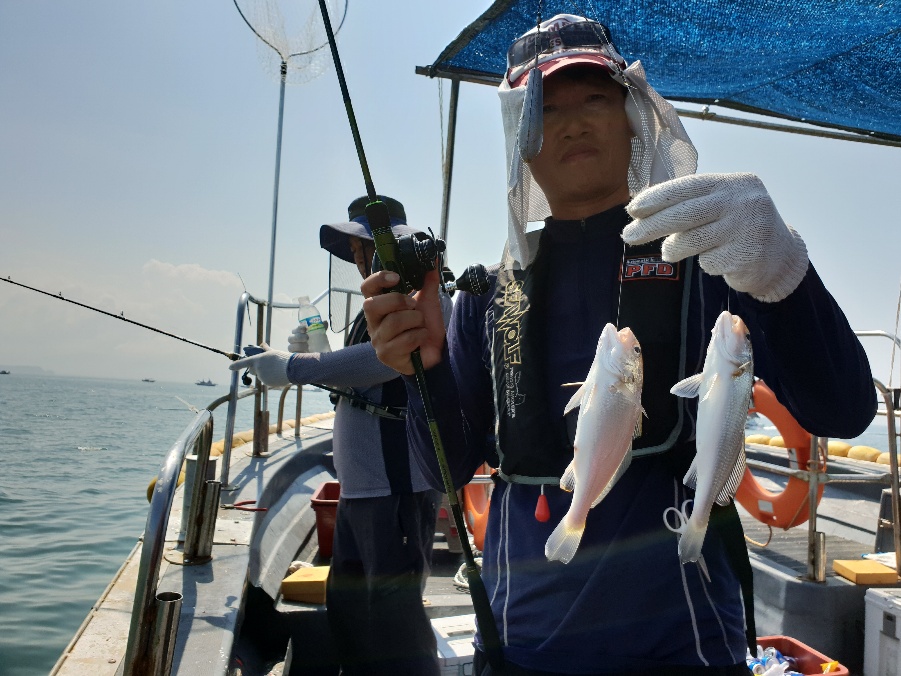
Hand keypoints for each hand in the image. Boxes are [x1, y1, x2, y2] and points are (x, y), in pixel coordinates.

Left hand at [228, 342, 291, 387]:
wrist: (292, 368)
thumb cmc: (282, 358)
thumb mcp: (273, 352)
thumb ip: (265, 349)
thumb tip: (262, 344)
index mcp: (257, 360)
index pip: (244, 363)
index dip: (236, 365)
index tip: (229, 368)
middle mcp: (257, 369)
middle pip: (253, 370)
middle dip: (257, 368)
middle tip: (267, 365)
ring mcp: (262, 377)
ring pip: (261, 376)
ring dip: (266, 373)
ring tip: (276, 369)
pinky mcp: (267, 383)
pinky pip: (266, 381)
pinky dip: (270, 378)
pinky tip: (278, 374)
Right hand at [287, 318, 327, 353]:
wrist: (320, 354)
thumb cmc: (318, 343)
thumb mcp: (320, 335)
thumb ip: (321, 328)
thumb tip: (324, 322)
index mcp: (298, 334)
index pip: (295, 330)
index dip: (299, 328)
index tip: (305, 329)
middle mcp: (294, 342)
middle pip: (290, 338)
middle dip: (299, 337)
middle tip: (307, 338)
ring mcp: (294, 350)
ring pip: (290, 347)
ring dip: (299, 345)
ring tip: (307, 346)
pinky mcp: (294, 356)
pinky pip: (293, 355)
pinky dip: (298, 353)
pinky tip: (305, 352)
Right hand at [361, 269, 445, 374]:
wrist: (435, 353)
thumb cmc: (425, 327)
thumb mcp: (427, 302)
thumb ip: (428, 282)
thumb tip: (434, 259)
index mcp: (380, 306)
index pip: (367, 288)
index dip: (378, 279)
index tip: (396, 277)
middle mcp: (374, 322)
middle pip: (372, 304)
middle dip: (397, 301)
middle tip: (413, 305)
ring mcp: (378, 340)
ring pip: (393, 321)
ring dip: (415, 320)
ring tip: (421, 325)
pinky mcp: (387, 355)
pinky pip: (405, 339)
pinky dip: (420, 335)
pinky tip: (422, 339)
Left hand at [623, 173, 807, 301]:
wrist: (780, 257)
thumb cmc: (738, 228)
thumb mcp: (720, 205)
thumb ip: (691, 204)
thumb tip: (641, 211)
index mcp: (732, 183)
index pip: (687, 187)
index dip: (656, 198)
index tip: (632, 210)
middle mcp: (742, 201)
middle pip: (685, 214)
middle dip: (651, 226)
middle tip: (628, 236)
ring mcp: (747, 228)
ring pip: (692, 240)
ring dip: (673, 248)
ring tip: (671, 251)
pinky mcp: (747, 255)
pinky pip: (708, 262)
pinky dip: (705, 263)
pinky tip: (717, 260)